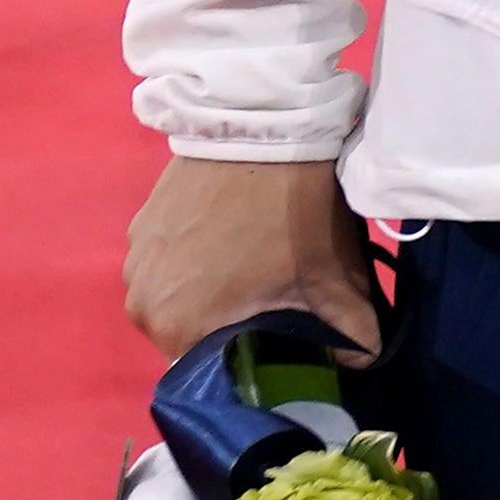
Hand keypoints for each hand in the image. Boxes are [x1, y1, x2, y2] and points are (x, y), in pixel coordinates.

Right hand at [125, 154, 381, 360]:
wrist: (262, 126)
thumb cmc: (294, 214)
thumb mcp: (335, 279)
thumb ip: (355, 334)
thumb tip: (364, 363)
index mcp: (176, 327)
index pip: (209, 372)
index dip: (247, 364)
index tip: (281, 349)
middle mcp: (140, 303)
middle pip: (191, 336)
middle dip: (231, 329)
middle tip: (275, 309)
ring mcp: (134, 261)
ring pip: (178, 298)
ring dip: (210, 294)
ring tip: (254, 275)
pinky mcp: (140, 225)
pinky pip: (167, 264)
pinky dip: (195, 262)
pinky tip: (232, 245)